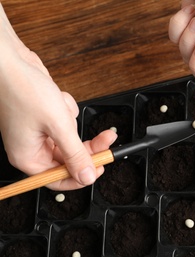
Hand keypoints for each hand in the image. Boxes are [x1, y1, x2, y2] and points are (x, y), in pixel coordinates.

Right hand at [0, 4, 116, 189]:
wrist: (10, 61)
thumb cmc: (24, 91)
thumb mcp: (58, 126)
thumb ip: (75, 154)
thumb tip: (87, 177)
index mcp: (28, 157)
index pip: (57, 180)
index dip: (81, 176)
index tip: (101, 167)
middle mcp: (32, 148)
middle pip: (68, 158)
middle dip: (86, 144)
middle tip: (107, 138)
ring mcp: (38, 132)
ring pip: (69, 137)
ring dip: (70, 121)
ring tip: (60, 105)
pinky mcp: (44, 119)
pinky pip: (65, 121)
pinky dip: (65, 109)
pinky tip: (56, 98)